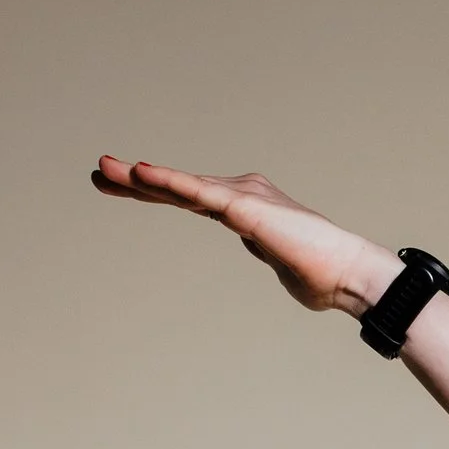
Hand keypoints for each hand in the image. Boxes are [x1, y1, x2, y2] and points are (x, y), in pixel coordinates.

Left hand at [89, 155, 395, 317]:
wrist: (350, 277)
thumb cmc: (323, 276)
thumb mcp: (281, 262)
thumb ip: (265, 250)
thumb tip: (261, 247)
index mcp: (245, 208)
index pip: (189, 198)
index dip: (154, 192)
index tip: (120, 189)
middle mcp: (241, 194)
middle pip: (178, 187)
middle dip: (135, 182)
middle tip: (97, 174)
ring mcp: (242, 197)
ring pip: (181, 185)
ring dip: (141, 178)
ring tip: (104, 171)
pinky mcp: (245, 208)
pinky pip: (198, 193)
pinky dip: (168, 182)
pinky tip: (140, 174)